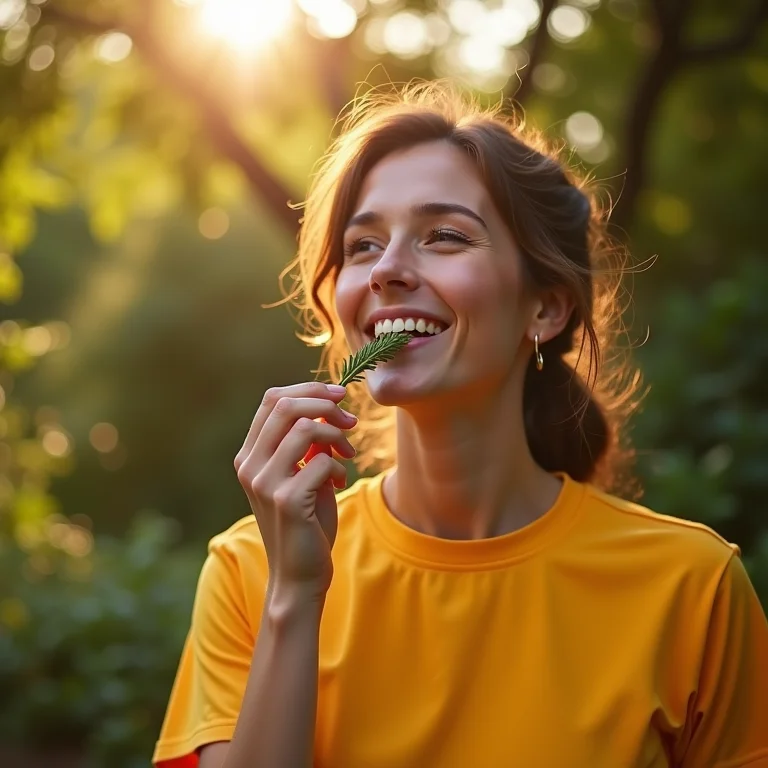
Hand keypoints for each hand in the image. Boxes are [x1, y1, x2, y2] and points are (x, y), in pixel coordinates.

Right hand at [234, 382, 356, 598]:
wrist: (299, 573)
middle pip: (286, 406)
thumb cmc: (305, 521)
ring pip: (306, 428)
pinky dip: (339, 467)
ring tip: (347, 454)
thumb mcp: (303, 473)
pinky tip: (340, 483)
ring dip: (336, 435)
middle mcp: (250, 465)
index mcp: (249, 455)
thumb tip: (328, 407)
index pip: (272, 399)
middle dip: (326, 404)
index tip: (339, 394)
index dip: (308, 389)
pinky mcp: (286, 500)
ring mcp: (264, 482)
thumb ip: (307, 442)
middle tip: (350, 419)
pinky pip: (322, 461)